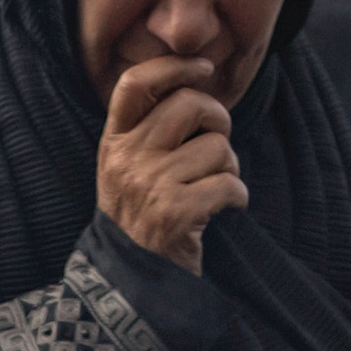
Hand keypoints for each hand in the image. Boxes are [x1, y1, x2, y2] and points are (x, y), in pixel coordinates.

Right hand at [94, 47, 245, 271]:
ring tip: (216, 187)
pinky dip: (237, 196)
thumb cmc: (141, 221)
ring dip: (229, 166)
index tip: (203, 68)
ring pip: (216, 146)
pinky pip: (229, 183)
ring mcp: (150, 185)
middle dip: (218, 119)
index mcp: (113, 144)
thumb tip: (195, 88)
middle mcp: (127, 159)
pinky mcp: (176, 212)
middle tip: (218, 145)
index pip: (134, 84)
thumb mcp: (127, 173)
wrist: (132, 283)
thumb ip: (148, 133)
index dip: (173, 66)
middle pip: (188, 104)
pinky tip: (227, 208)